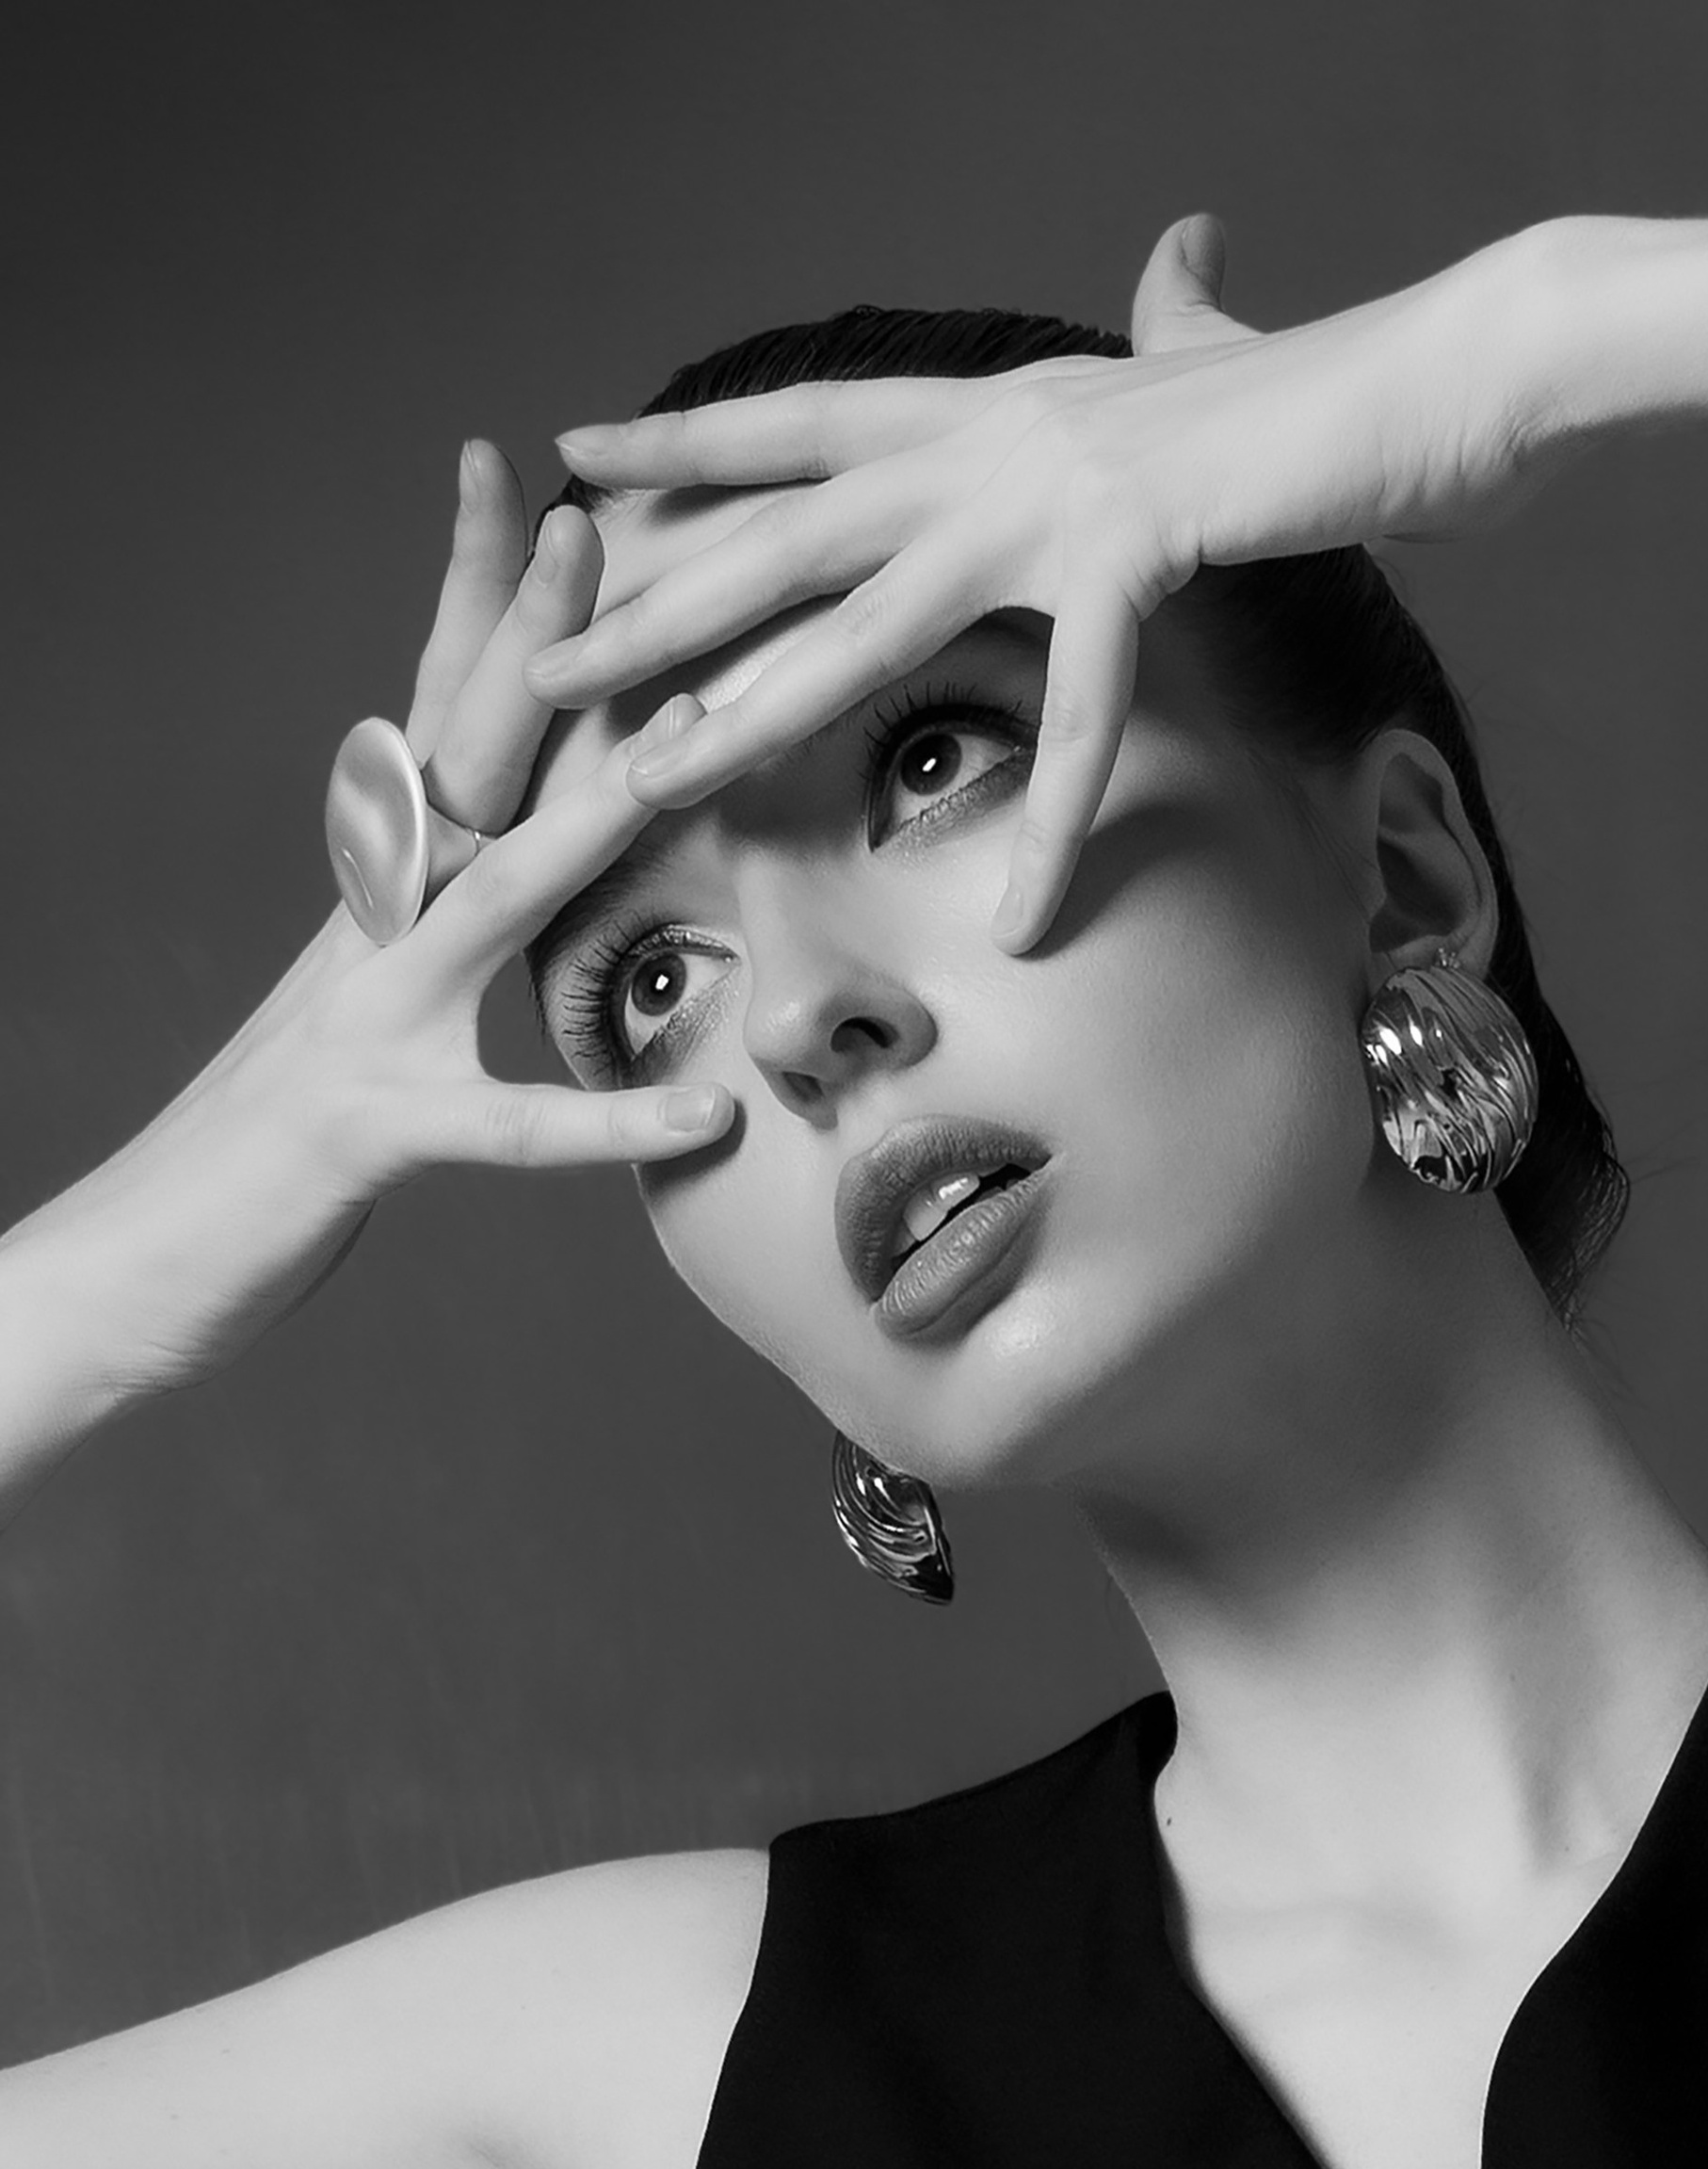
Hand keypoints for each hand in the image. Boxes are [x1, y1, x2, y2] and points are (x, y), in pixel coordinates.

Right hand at [10, 447, 730, 1404]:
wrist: (134, 1259)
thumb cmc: (269, 1144)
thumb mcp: (361, 1012)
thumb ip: (425, 935)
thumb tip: (489, 868)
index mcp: (373, 895)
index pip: (431, 723)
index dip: (480, 606)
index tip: (539, 498)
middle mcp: (364, 931)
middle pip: (455, 756)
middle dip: (528, 634)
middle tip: (593, 517)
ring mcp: (363, 1024)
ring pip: (491, 897)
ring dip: (590, 810)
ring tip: (692, 738)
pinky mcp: (373, 1134)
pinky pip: (509, 1129)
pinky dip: (608, 1122)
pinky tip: (701, 1112)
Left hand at [529, 215, 1556, 948]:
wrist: (1443, 372)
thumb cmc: (1322, 389)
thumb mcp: (1210, 358)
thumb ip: (1170, 316)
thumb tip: (1174, 253)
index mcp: (993, 403)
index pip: (806, 428)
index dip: (690, 450)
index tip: (580, 466)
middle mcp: (995, 438)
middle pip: (787, 531)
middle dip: (659, 598)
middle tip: (540, 659)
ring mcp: (1056, 491)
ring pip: (865, 617)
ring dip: (753, 703)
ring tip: (657, 779)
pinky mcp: (1139, 551)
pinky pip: (1081, 715)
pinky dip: (1057, 821)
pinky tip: (1025, 918)